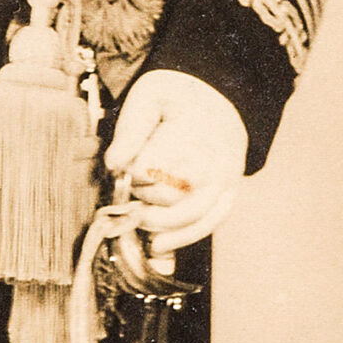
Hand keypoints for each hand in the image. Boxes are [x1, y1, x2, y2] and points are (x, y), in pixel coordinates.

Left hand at [103, 70, 247, 252]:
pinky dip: (182, 238)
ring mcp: (225, 181)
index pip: (150, 168)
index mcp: (192, 133)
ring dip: (156, 222)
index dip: (131, 172)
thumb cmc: (178, 97)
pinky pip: (208, 224)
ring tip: (136, 218)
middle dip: (141, 196)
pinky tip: (157, 246)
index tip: (124, 164)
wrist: (219, 96)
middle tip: (132, 184)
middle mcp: (214, 160)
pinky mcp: (228, 195)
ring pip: (189, 216)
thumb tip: (113, 165)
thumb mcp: (148, 97)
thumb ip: (130, 130)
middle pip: (168, 195)